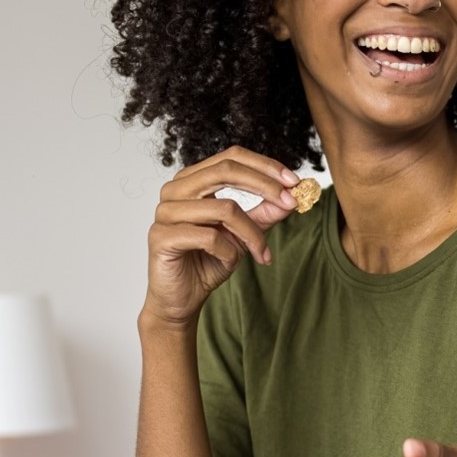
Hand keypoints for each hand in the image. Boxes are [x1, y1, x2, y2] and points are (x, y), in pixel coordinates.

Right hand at [141, 146, 302, 328]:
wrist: (182, 299)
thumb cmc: (208, 261)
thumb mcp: (244, 233)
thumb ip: (265, 212)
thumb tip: (292, 195)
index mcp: (192, 180)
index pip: (231, 157)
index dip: (265, 166)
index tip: (295, 182)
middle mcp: (175, 190)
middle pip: (226, 171)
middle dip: (265, 186)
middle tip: (290, 203)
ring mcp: (165, 212)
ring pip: (225, 208)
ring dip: (252, 233)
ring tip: (261, 252)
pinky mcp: (162, 236)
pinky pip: (210, 236)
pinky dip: (229, 251)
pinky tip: (230, 261)